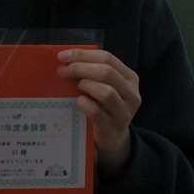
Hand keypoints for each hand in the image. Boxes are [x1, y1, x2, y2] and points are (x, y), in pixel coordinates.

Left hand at [57, 48, 139, 176]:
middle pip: (107, 72)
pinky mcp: (112, 128)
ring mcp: (124, 112)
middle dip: (81, 68)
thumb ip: (93, 72)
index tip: (62, 56)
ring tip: (75, 87)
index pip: (107, 58)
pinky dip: (83, 104)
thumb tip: (66, 59)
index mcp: (130, 78)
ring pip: (106, 92)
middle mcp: (131, 94)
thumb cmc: (104, 107)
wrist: (113, 138)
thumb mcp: (104, 86)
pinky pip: (96, 112)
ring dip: (86, 85)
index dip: (84, 55)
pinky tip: (77, 102)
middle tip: (63, 71)